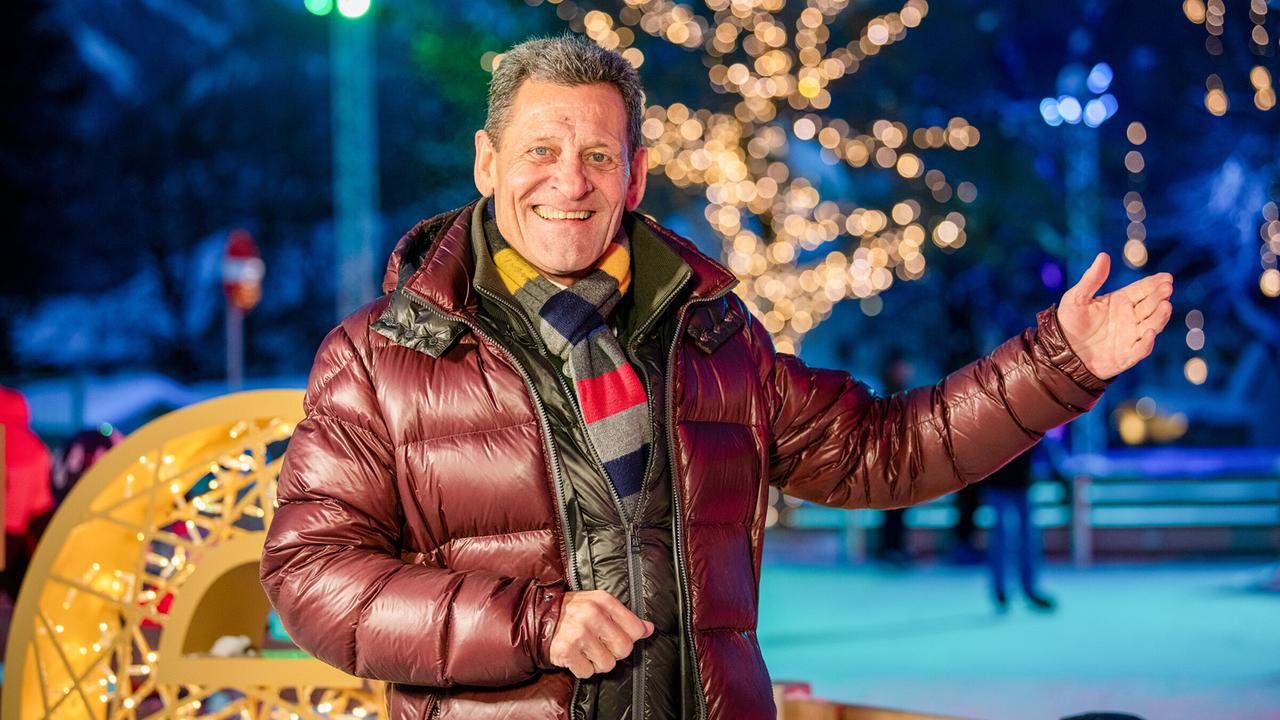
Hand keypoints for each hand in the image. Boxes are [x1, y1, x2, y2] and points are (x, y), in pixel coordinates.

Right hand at [548, 590, 652, 678]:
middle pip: (624, 649)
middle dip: (614, 653)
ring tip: (586, 650)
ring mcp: (579, 632)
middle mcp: (592, 614)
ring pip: (607, 664)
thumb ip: (625, 618)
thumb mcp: (599, 605)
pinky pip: (587, 672)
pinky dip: (581, 669)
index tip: (615, 637)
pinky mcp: (567, 650)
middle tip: (600, 646)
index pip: (635, 629)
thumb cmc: (573, 612)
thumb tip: (649, 629)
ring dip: (597, 662)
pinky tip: (575, 656)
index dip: (628, 638)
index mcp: (604, 601)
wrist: (538, 618)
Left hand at [1056, 252, 1173, 379]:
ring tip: (1166, 306)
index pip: (1143, 290)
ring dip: (1159, 317)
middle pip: (1150, 306)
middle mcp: (1131, 318)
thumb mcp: (1077, 298)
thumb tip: (1103, 255)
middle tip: (1167, 289)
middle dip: (1160, 297)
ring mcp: (1131, 336)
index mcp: (1121, 301)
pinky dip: (1146, 343)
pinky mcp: (1126, 356)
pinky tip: (1150, 333)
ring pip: (1151, 325)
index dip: (1155, 284)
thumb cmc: (1070, 321)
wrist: (1061, 350)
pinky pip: (1140, 349)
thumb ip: (1091, 279)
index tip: (1166, 278)